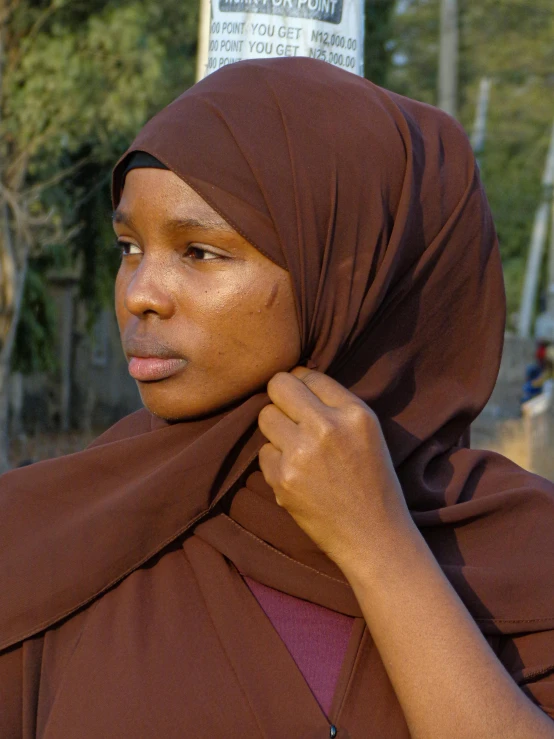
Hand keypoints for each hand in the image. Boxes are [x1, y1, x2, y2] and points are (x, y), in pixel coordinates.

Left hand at [257, 367, 415, 571]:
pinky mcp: (283, 478)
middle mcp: (328, 427)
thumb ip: (335, 405)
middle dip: (281, 399)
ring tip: (296, 449)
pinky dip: (275, 462)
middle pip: (278, 385)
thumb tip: (294, 379)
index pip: (309, 374)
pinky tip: (297, 476)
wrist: (374, 538)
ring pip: (265, 416)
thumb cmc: (372, 482)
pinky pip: (263, 452)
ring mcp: (302, 453)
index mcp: (355, 413)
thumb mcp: (368, 433)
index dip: (302, 386)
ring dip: (276, 430)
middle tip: (290, 417)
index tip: (304, 401)